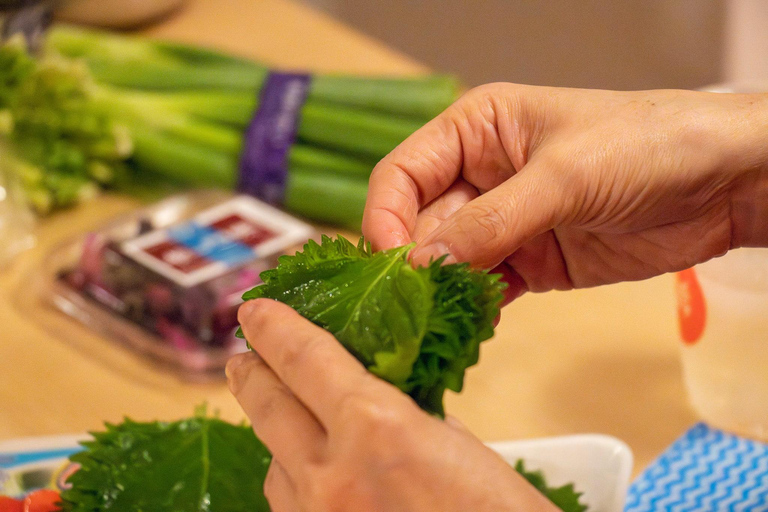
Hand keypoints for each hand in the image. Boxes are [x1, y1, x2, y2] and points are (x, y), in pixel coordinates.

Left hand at [228, 298, 558, 511]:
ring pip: (273, 463)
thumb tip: (375, 400)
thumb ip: (406, 417)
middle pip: (269, 407)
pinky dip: (296, 483)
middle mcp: (332, 475)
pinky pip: (290, 505)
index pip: (305, 359)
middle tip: (242, 355)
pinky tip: (315, 477)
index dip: (275, 328)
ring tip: (285, 415)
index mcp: (377, 430)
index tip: (254, 311)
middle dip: (251, 374)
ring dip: (277, 433)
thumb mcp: (460, 448)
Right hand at [363, 83, 767, 300]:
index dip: (385, 216)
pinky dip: (476, 309)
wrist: (726, 182)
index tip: (389, 263)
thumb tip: (420, 262)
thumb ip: (489, 222)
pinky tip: (470, 328)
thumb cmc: (645, 147)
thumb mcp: (562, 177)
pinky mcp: (533, 262)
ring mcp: (506, 223)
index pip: (403, 174)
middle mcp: (481, 176)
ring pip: (450, 262)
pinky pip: (488, 288)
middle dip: (414, 264)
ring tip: (432, 325)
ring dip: (441, 293)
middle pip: (421, 224)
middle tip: (408, 307)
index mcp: (477, 131)